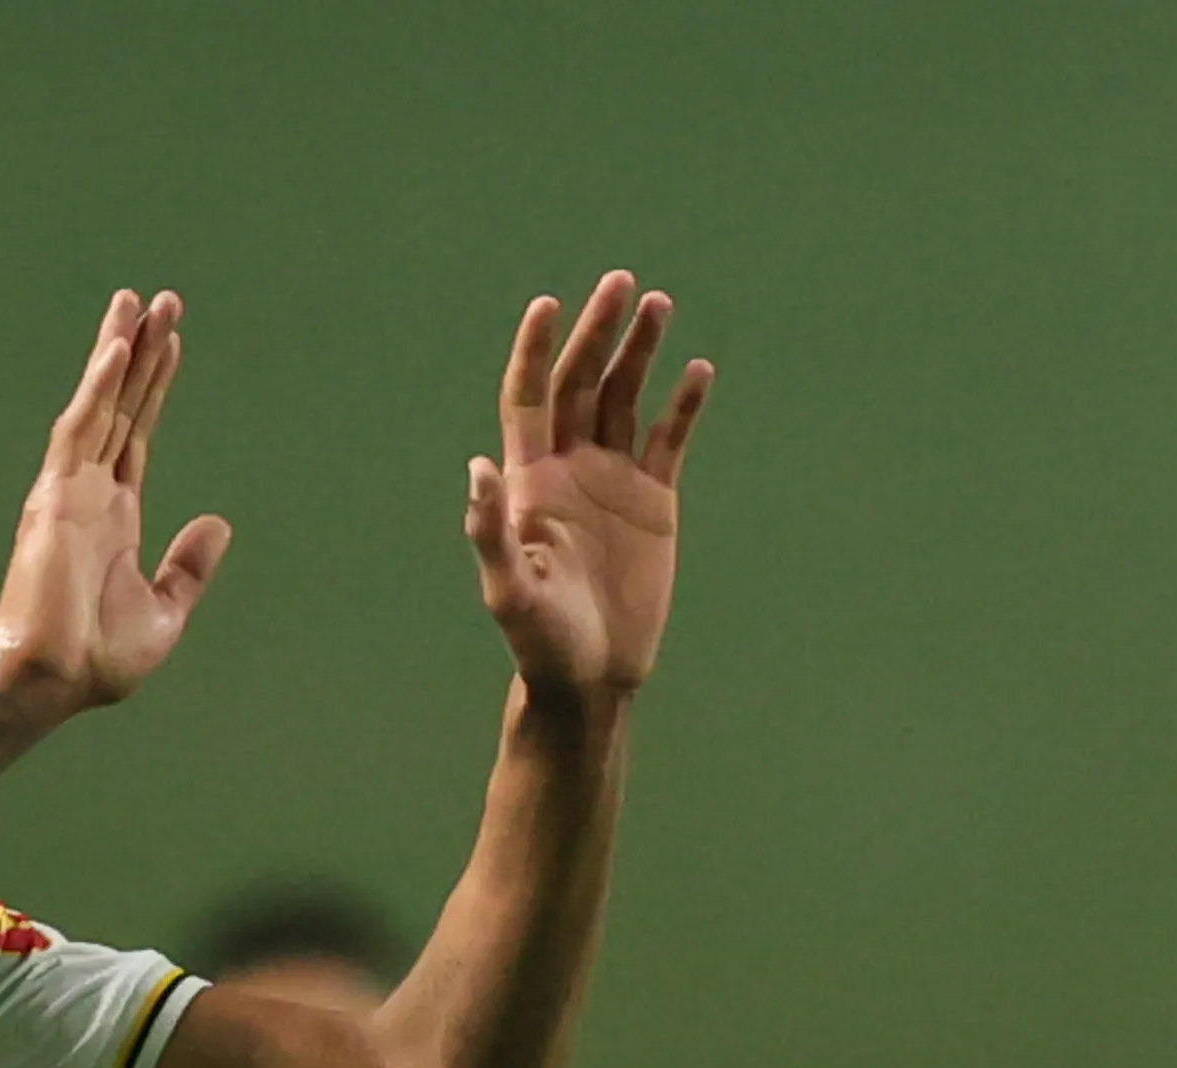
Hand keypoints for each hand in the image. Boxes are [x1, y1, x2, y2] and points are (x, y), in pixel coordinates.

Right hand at [0, 290, 232, 710]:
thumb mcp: (165, 612)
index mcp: (115, 517)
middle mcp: (90, 493)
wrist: (53, 681)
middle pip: (120, 406)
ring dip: (118, 352)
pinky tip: (117, 351)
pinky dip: (97, 389)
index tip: (170, 343)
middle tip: (159, 299)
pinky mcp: (54, 496)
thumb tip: (219, 524)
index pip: (136, 435)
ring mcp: (70, 490)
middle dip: (139, 352)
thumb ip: (188, 567)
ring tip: (138, 302)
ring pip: (97, 404)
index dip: (153, 388)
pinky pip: (78, 430)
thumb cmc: (97, 659)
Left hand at [467, 272, 712, 693]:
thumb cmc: (541, 642)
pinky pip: (668, 440)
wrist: (591, 677)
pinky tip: (697, 370)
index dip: (535, 351)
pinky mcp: (654, 502)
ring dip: (639, 352)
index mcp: (530, 481)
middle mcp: (569, 469)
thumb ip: (491, 530)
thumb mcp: (510, 590)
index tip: (549, 303)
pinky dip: (682, 405)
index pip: (529, 398)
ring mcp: (613, 482)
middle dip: (598, 332)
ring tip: (658, 303)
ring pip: (624, 398)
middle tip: (621, 282)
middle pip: (580, 383)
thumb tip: (479, 466)